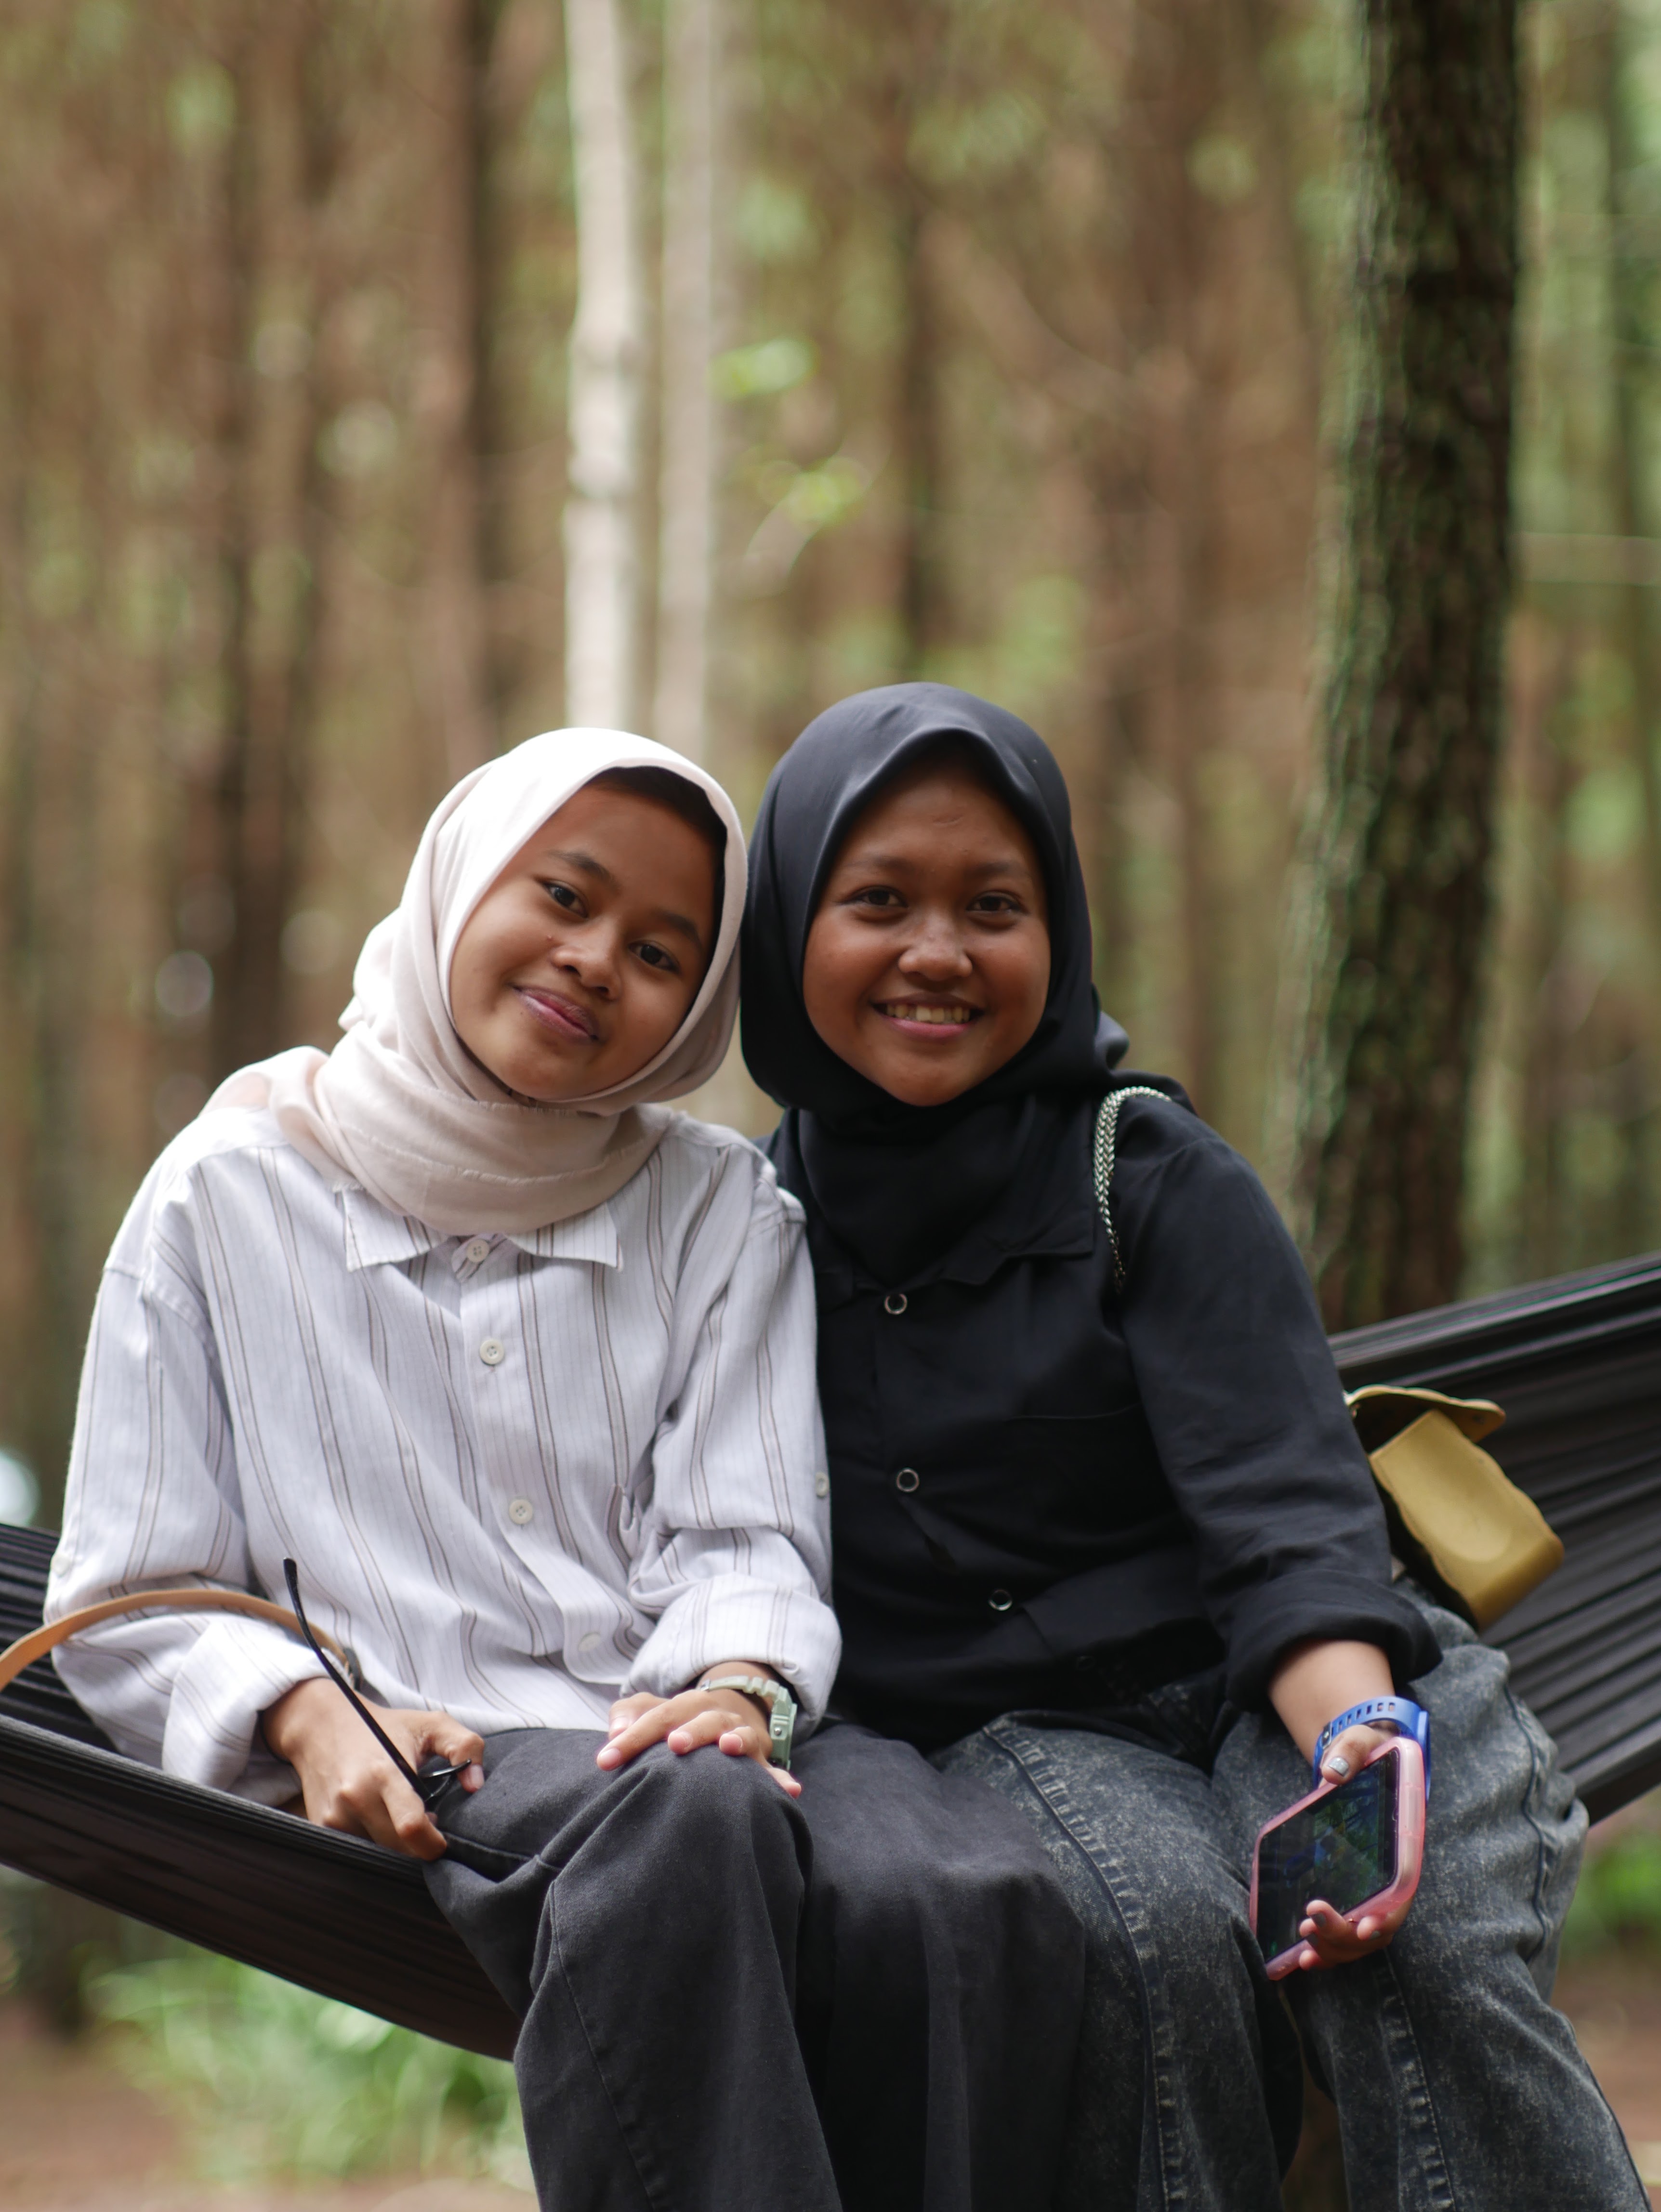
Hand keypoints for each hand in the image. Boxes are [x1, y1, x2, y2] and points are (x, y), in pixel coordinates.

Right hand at [261, 1676, 484, 1860]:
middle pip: (397, 1847)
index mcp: (385, 1772)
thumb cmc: (384, 1726)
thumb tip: (476, 1785)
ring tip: (399, 1817)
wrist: (322, 1725)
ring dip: (394, 1845)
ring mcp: (334, 1815)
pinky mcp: (321, 1826)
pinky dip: (372, 1841)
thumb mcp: (430, 1724)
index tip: (443, 1839)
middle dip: (417, 1846)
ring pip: (376, 1852)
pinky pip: (356, 1848)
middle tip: (425, 1824)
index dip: (433, 1843)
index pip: (412, 1827)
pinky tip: (377, 1818)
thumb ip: (464, 1746)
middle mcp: (355, 1797)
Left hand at [596, 1662, 800, 1796]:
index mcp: (684, 1705)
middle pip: (703, 1719)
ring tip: (729, 1747)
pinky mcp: (762, 1758)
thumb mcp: (653, 1711)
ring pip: (741, 1734)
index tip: (605, 1760)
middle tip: (674, 1745)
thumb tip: (614, 1731)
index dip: (631, 1738)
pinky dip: (781, 1779)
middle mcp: (715, 1715)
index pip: (655, 1717)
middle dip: (689, 1730)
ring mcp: (741, 1735)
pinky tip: (790, 1790)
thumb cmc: (678, 1720)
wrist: (728, 1710)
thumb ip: (630, 1714)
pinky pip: (773, 1770)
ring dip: (736, 1739)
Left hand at [1268, 1641, 1420, 1968]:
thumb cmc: (1365, 1753)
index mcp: (1402, 1850)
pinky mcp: (1348, 1893)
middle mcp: (1390, 1878)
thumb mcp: (1360, 1743)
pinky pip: (1343, 1935)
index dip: (1385, 1918)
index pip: (1401, 1896)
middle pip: (1377, 1927)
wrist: (1360, 1758)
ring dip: (1334, 1951)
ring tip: (1303, 1951)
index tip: (1363, 1928)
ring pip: (1359, 1941)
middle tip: (1309, 1923)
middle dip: (1344, 1935)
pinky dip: (1326, 1951)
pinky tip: (1302, 1959)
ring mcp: (1370, 1890)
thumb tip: (1332, 1771)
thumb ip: (1351, 1751)